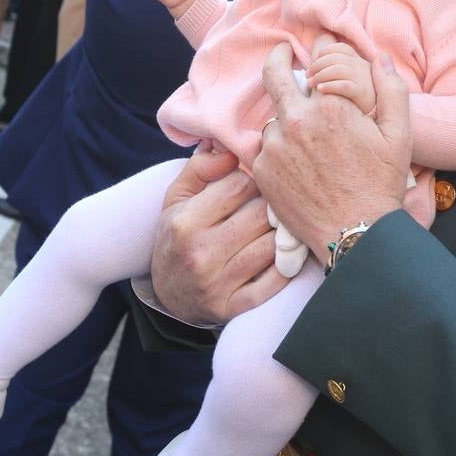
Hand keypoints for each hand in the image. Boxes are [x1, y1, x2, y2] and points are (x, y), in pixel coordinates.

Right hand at [149, 146, 286, 324]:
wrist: (168, 296)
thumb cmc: (177, 237)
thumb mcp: (177, 199)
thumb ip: (201, 168)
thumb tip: (229, 148)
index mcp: (186, 222)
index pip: (242, 184)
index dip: (256, 178)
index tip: (258, 183)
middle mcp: (201, 254)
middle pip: (261, 214)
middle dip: (273, 205)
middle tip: (277, 203)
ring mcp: (218, 284)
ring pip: (273, 245)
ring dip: (282, 234)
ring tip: (280, 226)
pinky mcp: (235, 307)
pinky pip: (277, 281)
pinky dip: (286, 265)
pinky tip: (282, 254)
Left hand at [255, 38, 410, 260]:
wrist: (355, 233)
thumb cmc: (380, 185)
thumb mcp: (399, 135)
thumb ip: (392, 90)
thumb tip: (381, 58)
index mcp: (331, 106)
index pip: (321, 58)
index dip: (324, 47)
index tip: (323, 44)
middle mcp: (297, 120)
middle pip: (275, 73)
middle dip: (280, 57)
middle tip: (284, 53)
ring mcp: (276, 146)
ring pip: (274, 117)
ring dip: (286, 118)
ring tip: (306, 136)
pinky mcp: (263, 170)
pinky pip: (266, 148)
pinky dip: (280, 148)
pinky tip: (298, 163)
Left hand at [306, 39, 376, 114]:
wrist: (370, 121)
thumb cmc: (352, 100)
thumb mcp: (347, 80)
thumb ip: (336, 69)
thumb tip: (314, 58)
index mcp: (359, 62)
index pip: (342, 48)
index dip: (326, 51)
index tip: (313, 61)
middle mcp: (363, 68)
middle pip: (337, 57)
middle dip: (318, 64)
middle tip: (307, 75)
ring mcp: (364, 80)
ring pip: (338, 69)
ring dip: (320, 75)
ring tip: (310, 83)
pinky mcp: (363, 94)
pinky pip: (344, 85)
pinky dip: (329, 85)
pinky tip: (319, 90)